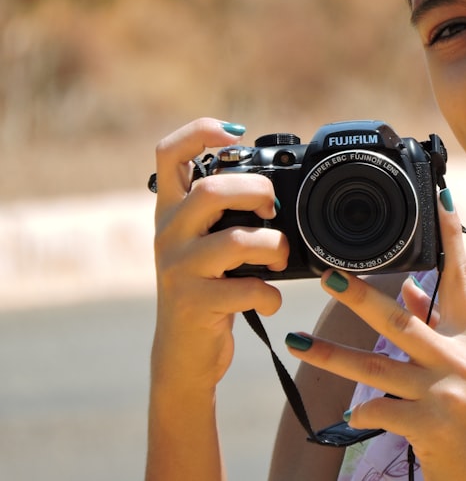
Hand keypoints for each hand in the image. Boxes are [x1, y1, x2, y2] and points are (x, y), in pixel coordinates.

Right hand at [151, 117, 288, 388]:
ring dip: (274, 247)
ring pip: (235, 241)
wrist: (184, 353)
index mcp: (171, 210)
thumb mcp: (205, 242)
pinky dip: (270, 294)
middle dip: (257, 192)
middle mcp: (168, 233)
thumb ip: (225, 212)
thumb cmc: (209, 286)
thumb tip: (275, 185)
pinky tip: (270, 300)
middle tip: (272, 210)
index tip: (236, 135)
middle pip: (211, 190)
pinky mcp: (195, 303)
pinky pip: (245, 289)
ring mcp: (179, 269)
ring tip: (279, 258)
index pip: (167, 153)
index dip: (199, 132)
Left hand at [285, 189, 465, 480]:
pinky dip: (362, 414)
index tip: (440, 198)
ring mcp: (444, 394)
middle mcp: (461, 360)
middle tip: (328, 274)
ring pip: (376, 369)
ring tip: (298, 342)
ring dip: (333, 355)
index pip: (459, 278)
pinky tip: (352, 418)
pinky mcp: (427, 428)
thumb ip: (438, 324)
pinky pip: (379, 412)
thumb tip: (410, 287)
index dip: (450, 238)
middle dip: (360, 297)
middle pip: (400, 321)